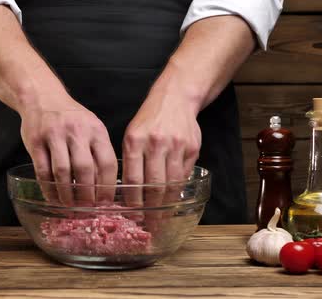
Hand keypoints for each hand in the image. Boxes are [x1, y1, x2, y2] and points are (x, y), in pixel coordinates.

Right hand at [20, 95, 117, 206]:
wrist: (43, 97)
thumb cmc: (71, 117)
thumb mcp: (91, 128)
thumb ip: (98, 152)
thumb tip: (104, 187)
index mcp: (96, 130)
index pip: (107, 162)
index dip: (107, 186)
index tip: (105, 202)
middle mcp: (77, 131)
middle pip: (85, 169)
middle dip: (87, 194)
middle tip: (86, 208)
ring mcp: (54, 135)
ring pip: (62, 172)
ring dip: (66, 193)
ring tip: (69, 205)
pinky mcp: (36, 141)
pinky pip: (42, 170)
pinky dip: (48, 188)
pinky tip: (52, 196)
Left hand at [122, 75, 201, 208]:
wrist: (175, 98)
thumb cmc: (149, 119)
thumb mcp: (132, 134)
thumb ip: (131, 159)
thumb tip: (130, 191)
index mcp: (135, 140)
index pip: (133, 178)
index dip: (133, 200)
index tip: (133, 213)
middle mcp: (156, 143)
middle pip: (154, 185)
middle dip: (151, 207)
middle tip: (150, 223)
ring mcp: (176, 146)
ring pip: (171, 183)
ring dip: (166, 202)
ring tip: (162, 215)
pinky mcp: (192, 148)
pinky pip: (184, 175)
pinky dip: (178, 188)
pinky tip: (173, 197)